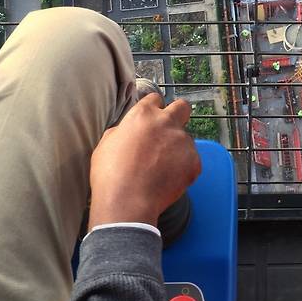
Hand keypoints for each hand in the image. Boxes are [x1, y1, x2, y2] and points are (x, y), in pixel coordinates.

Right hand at [88, 94, 200, 229]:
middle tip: (167, 133)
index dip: (153, 109)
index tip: (150, 120)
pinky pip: (191, 160)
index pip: (156, 99)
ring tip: (161, 169)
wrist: (127, 201)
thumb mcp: (106, 143)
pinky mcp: (194, 161)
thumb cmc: (110, 174)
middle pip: (182, 107)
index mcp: (144, 114)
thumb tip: (128, 131)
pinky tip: (167, 180)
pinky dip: (183, 168)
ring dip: (177, 148)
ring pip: (185, 139)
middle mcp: (167, 122)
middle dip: (177, 115)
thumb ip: (123, 130)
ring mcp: (183, 141)